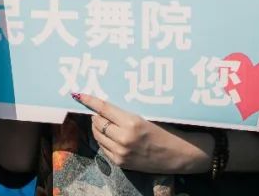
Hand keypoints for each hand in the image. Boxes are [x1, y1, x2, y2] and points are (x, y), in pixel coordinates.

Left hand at [75, 92, 210, 174]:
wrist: (178, 155)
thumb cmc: (166, 129)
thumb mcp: (147, 116)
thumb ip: (126, 112)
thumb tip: (104, 105)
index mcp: (132, 122)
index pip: (104, 108)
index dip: (90, 100)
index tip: (79, 94)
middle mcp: (124, 138)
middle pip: (98, 122)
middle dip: (95, 115)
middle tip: (99, 110)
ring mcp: (122, 152)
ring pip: (98, 136)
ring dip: (98, 127)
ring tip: (103, 122)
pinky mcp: (121, 163)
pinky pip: (103, 148)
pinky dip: (103, 140)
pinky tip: (109, 135)